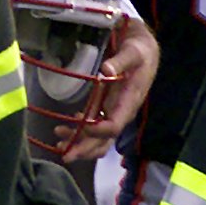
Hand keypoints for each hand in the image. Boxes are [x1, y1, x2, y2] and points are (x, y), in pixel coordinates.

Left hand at [59, 13, 155, 161]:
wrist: (146, 50)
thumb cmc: (140, 51)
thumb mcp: (133, 52)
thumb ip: (121, 61)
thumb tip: (106, 69)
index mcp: (129, 101)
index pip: (114, 124)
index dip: (98, 131)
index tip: (80, 128)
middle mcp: (122, 111)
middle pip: (105, 138)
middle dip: (86, 148)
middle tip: (65, 154)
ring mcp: (115, 110)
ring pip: (99, 136)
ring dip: (80, 143)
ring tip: (59, 142)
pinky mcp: (108, 106)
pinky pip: (95, 124)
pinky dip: (81, 130)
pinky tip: (68, 128)